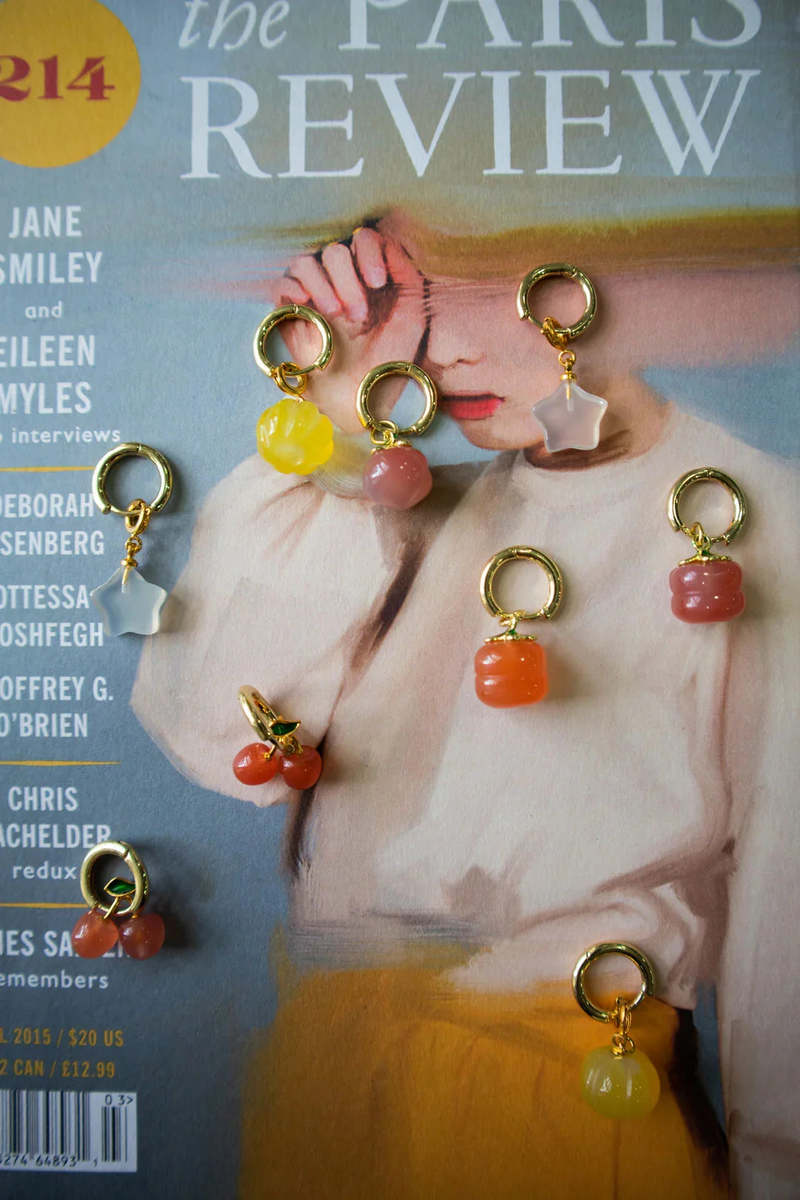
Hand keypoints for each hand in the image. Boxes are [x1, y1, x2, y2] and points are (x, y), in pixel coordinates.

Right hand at [268, 226, 426, 430]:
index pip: (362, 239)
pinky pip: (282, 283)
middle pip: (334, 249)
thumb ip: (405, 273)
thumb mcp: (411, 314)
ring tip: (336, 316)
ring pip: (305, 261)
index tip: (378, 283)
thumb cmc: (390, 359)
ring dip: (324, 285)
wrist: (364, 397)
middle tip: (358, 316)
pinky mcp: (288, 311)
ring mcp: (312, 293)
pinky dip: (295, 288)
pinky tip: (310, 307)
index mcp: (368, 274)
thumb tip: (386, 243)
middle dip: (348, 279)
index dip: (369, 252)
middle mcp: (338, 278)